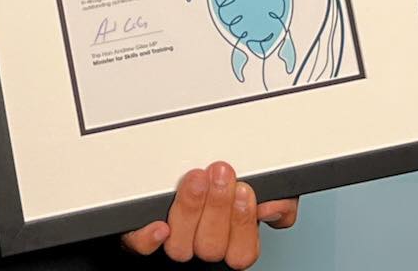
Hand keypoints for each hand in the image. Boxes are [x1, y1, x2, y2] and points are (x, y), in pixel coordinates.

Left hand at [120, 161, 298, 266]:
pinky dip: (147, 239)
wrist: (186, 164)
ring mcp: (174, 239)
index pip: (241, 252)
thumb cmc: (226, 176)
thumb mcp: (262, 180)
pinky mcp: (142, 233)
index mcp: (231, 241)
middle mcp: (203, 244)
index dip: (243, 223)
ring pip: (180, 245)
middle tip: (220, 172)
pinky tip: (158, 223)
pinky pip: (139, 246)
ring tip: (196, 178)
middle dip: (218, 207)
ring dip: (190, 210)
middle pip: (211, 246)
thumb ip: (277, 194)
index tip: (245, 189)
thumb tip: (272, 206)